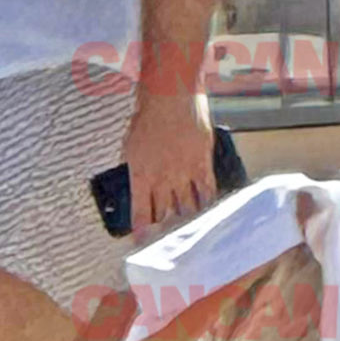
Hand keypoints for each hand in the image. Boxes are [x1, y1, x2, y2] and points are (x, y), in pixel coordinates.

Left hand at [122, 90, 215, 238]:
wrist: (170, 95)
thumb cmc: (146, 114)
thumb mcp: (131, 142)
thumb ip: (136, 166)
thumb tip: (138, 182)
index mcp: (139, 174)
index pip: (140, 213)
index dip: (142, 232)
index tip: (141, 244)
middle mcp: (161, 179)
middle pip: (165, 214)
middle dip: (165, 228)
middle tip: (168, 237)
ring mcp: (184, 174)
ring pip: (187, 208)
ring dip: (187, 219)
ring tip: (189, 228)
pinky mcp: (202, 165)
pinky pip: (207, 193)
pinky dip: (207, 205)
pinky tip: (209, 213)